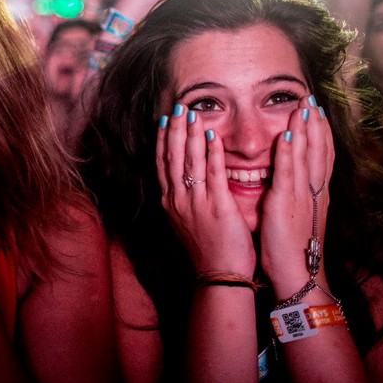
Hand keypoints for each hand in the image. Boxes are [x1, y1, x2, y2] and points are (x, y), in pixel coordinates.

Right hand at [156, 104, 255, 276]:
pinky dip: (211, 153)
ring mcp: (196, 202)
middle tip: (176, 107)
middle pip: (172, 157)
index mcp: (170, 202)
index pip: (163, 164)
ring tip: (192, 113)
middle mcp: (178, 199)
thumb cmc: (207, 250)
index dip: (163, 140)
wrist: (219, 275)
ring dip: (190, 134)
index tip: (165, 120)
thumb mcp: (186, 223)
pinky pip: (213, 173)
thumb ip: (183, 201)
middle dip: (174, 129)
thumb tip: (181, 184)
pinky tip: (212, 136)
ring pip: (189, 161)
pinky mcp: (217, 206)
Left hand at [261, 96, 333, 295]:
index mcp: (314, 193)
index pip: (321, 156)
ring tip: (303, 107)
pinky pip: (289, 174)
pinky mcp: (286, 204)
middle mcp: (312, 191)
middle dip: (316, 124)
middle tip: (313, 99)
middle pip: (319, 151)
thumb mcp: (295, 214)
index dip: (320, 132)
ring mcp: (302, 196)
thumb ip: (294, 193)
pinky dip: (290, 155)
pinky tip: (287, 137)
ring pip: (307, 157)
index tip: (317, 111)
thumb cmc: (289, 246)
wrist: (296, 272)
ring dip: (305, 131)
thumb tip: (289, 177)